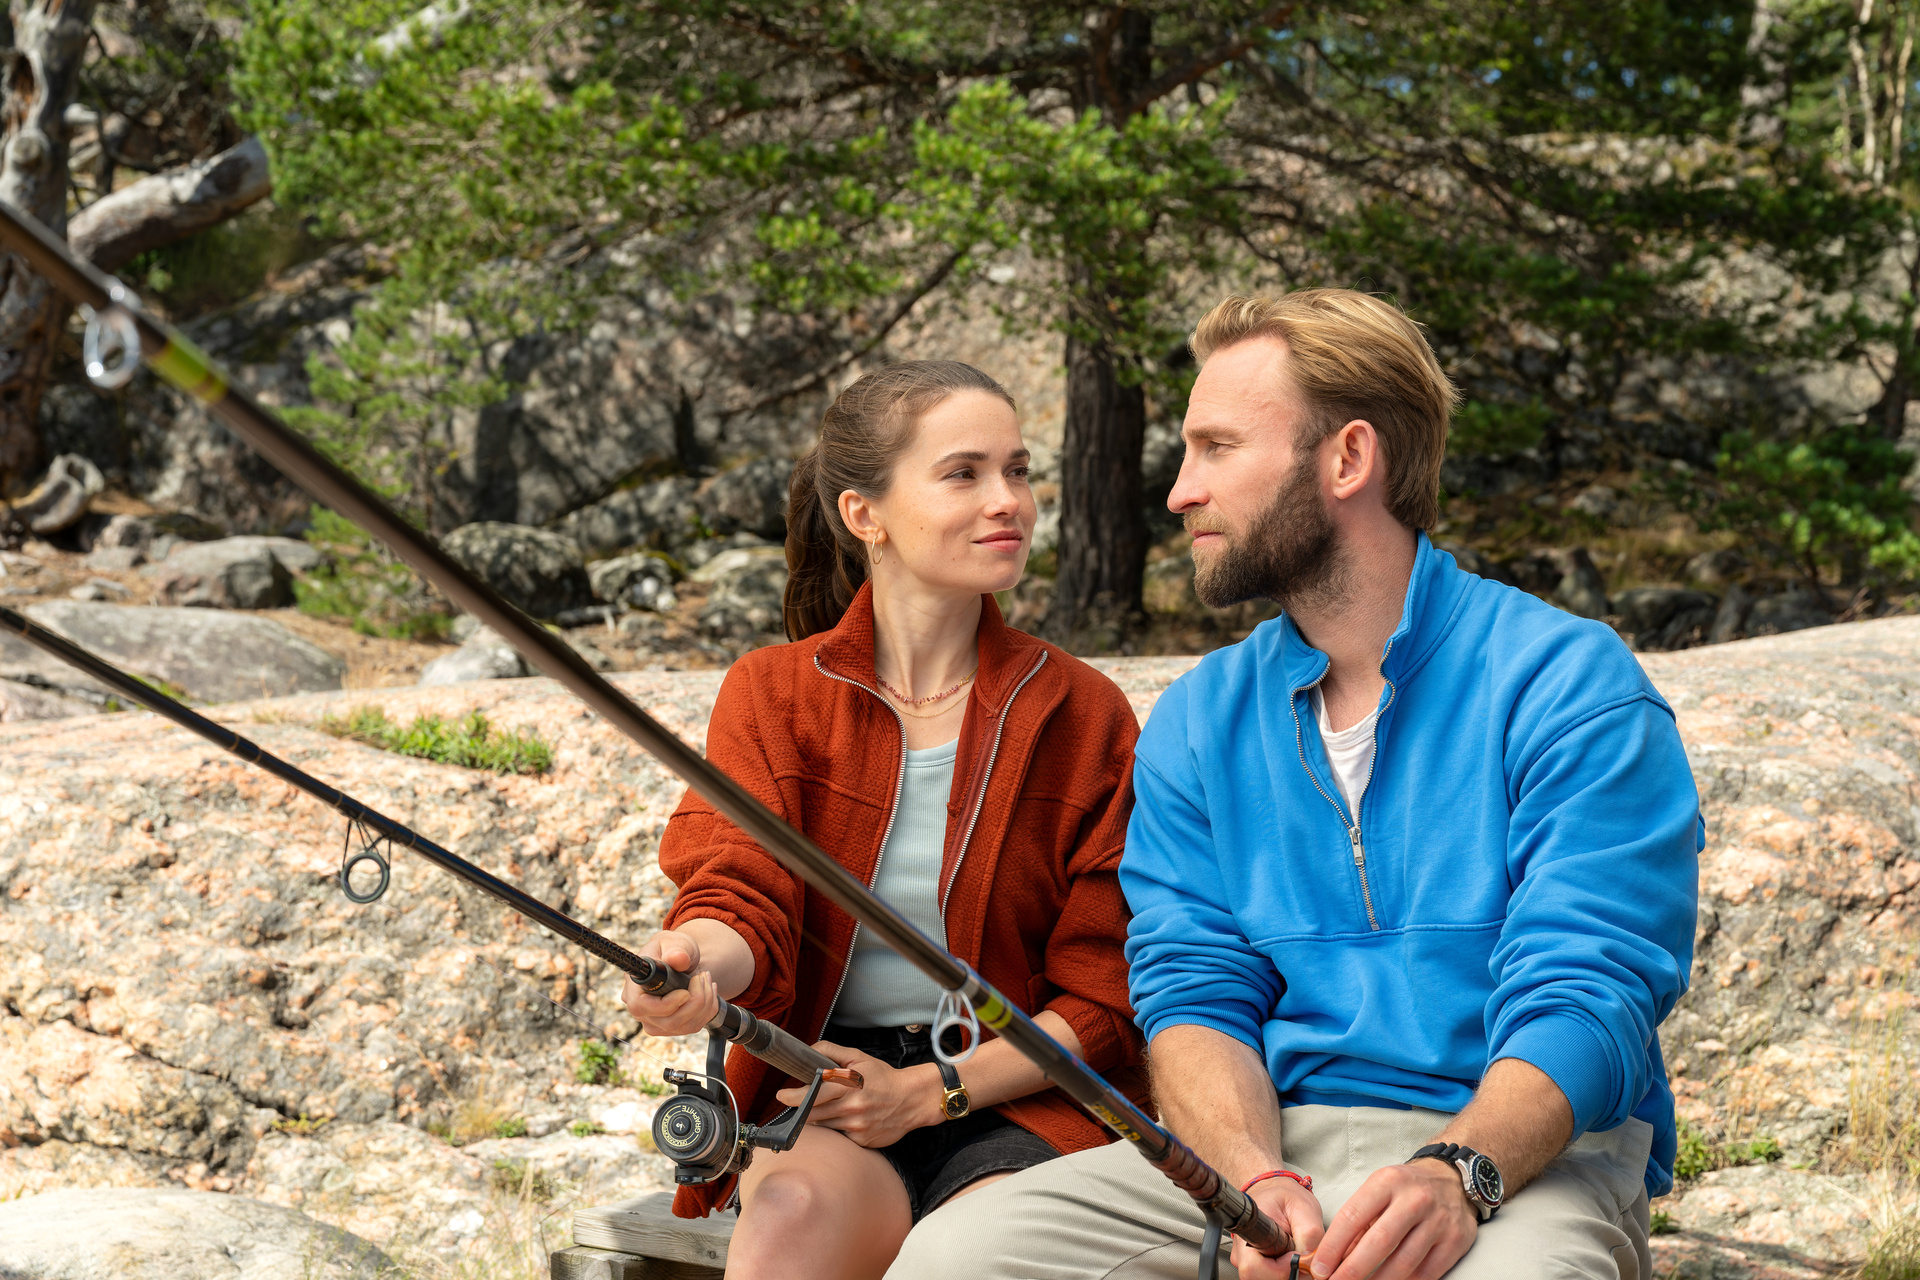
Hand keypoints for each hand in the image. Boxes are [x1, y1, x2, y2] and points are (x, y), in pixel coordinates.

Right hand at [620, 929, 719, 1036]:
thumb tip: (678, 958)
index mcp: (634, 988)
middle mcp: (642, 1011)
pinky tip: (708, 990)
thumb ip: (675, 949)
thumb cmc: (671, 949)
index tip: (686, 991)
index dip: (666, 1004)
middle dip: (695, 1001)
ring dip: (705, 1002)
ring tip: (707, 978)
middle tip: (703, 977)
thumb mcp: (672, 942)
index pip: (641, 1007)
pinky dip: (708, 1008)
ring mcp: (657, 1022)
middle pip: (668, 1022)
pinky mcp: (674, 1027)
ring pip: (685, 1026)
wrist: (681, 960)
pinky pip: (695, 1025)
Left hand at [774, 1041, 942, 1148]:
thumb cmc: (884, 1077)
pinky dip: (835, 1128)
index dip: (794, 1096)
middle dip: (801, 1110)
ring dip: (817, 1118)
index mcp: (849, 1086)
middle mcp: (851, 1108)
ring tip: (823, 1108)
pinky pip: (839, 1136)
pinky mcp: (862, 1141)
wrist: (912, 1099)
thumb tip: (809, 1050)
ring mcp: (856, 1127)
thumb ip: (832, 1052)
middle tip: (796, 1103)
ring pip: (824, 1126)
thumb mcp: (859, 1058)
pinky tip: (843, 1119)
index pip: (813, 1093)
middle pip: (813, 1114)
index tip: (782, 1095)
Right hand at [1228, 1177, 1325, 1279]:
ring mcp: (1249, 1263)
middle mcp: (1244, 1253)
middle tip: (1301, 1254)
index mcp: (1251, 1235)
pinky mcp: (1258, 1268)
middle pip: (1264, 1278)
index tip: (1295, 1256)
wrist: (1274, 1192)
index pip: (1255, 1269)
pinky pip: (1273, 1277)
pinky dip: (1287, 1271)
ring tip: (1296, 1251)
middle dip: (1289, 1272)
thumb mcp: (1303, 1207)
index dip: (1281, 1269)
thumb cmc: (1283, 1196)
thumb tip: (1313, 1259)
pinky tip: (1292, 1257)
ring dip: (1289, 1272)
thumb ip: (1309, 1233)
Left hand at [1308, 1158, 1475, 1279]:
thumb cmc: (1406, 1188)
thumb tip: (1332, 1257)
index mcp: (1387, 1182)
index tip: (1320, 1267)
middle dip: (1353, 1269)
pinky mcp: (1455, 1241)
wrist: (1451, 1180)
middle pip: (1379, 1242)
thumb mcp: (1378, 1190)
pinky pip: (1427, 1273)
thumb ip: (1358, 1222)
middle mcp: (1415, 1199)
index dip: (1333, 1246)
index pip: (1353, 1216)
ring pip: (1404, 1262)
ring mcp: (1438, 1221)